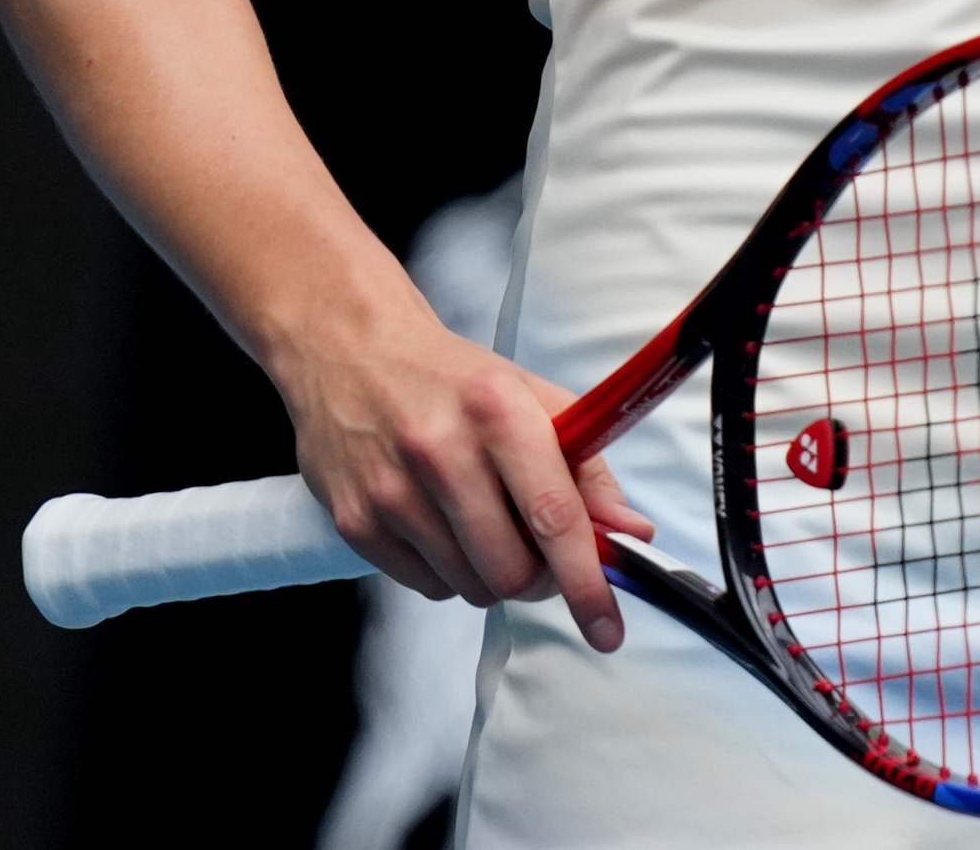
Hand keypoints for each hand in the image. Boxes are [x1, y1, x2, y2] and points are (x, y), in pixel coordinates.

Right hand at [282, 294, 661, 653]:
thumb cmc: (452, 380)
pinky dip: (449, 574)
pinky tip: (440, 526)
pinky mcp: (356, 522)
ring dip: (492, 575)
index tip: (607, 627)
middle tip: (540, 554)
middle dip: (539, 580)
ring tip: (483, 524)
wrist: (347, 352)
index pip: (553, 516)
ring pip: (470, 588)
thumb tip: (632, 532)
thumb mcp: (530, 399)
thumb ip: (587, 469)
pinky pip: (427, 587)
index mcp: (497, 410)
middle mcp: (440, 451)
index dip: (587, 581)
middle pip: (511, 571)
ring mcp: (391, 490)